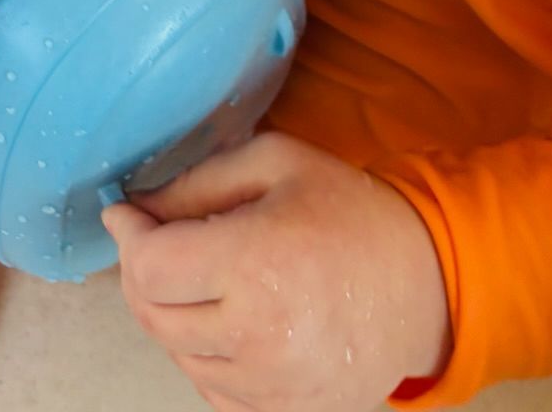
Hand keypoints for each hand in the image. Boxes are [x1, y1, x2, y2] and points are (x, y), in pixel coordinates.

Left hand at [102, 132, 451, 411]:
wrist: (425, 283)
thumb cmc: (349, 212)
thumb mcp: (275, 163)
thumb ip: (197, 182)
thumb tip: (137, 208)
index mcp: (256, 263)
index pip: (150, 267)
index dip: (127, 236)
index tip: (126, 212)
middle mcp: (259, 334)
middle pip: (152, 314)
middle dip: (141, 272)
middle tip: (155, 239)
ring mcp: (273, 384)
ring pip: (175, 354)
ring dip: (170, 312)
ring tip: (200, 276)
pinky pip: (210, 388)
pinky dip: (201, 353)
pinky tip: (225, 317)